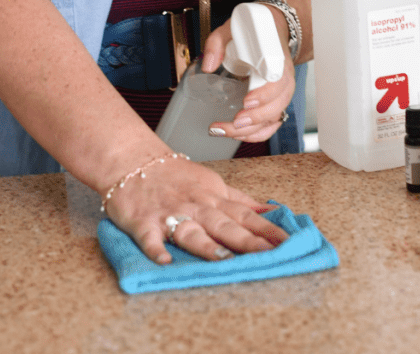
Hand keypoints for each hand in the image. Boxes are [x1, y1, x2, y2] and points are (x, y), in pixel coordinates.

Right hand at [103, 154, 288, 263]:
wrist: (132, 159)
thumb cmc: (173, 175)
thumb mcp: (212, 183)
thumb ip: (240, 200)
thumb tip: (270, 210)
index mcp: (214, 198)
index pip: (246, 215)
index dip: (267, 229)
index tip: (287, 242)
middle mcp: (196, 207)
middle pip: (225, 225)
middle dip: (247, 240)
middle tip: (268, 254)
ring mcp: (170, 214)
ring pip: (191, 231)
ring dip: (207, 245)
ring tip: (224, 259)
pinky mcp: (143, 222)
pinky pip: (150, 237)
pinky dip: (156, 248)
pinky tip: (164, 260)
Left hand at [201, 16, 296, 142]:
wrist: (273, 31)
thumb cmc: (253, 33)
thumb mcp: (231, 29)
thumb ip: (216, 43)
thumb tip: (207, 65)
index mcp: (276, 61)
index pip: (278, 81)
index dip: (264, 95)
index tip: (247, 102)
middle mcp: (283, 80)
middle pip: (277, 106)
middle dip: (255, 119)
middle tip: (233, 122)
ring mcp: (281, 94)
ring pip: (274, 118)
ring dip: (252, 130)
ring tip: (226, 131)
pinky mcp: (275, 103)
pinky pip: (271, 124)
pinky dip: (256, 134)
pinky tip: (237, 135)